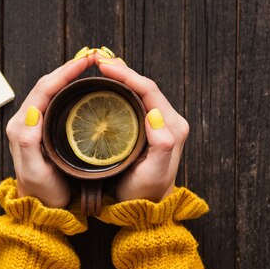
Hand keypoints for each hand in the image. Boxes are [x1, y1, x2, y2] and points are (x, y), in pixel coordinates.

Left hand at [6, 54, 95, 207]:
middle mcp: (25, 122)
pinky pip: (55, 102)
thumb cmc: (41, 193)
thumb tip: (33, 110)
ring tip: (89, 66)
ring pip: (51, 91)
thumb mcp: (35, 170)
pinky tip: (83, 87)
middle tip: (92, 58)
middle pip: (47, 85)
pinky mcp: (43, 130)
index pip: (43, 90)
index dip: (64, 73)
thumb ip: (29, 142)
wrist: (41, 210)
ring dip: (68, 76)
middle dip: (68, 68)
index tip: (86, 62)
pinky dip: (69, 89)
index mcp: (21, 126)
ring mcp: (33, 125)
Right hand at [94, 55, 189, 202]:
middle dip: (122, 70)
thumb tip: (155, 114)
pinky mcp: (150, 128)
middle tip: (98, 60)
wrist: (146, 208)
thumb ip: (162, 144)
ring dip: (122, 76)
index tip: (104, 66)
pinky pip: (136, 100)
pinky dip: (122, 88)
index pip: (149, 91)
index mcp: (171, 127)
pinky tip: (108, 83)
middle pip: (145, 86)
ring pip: (140, 91)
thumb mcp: (153, 173)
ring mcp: (160, 124)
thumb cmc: (145, 193)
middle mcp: (168, 121)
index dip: (127, 75)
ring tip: (101, 66)